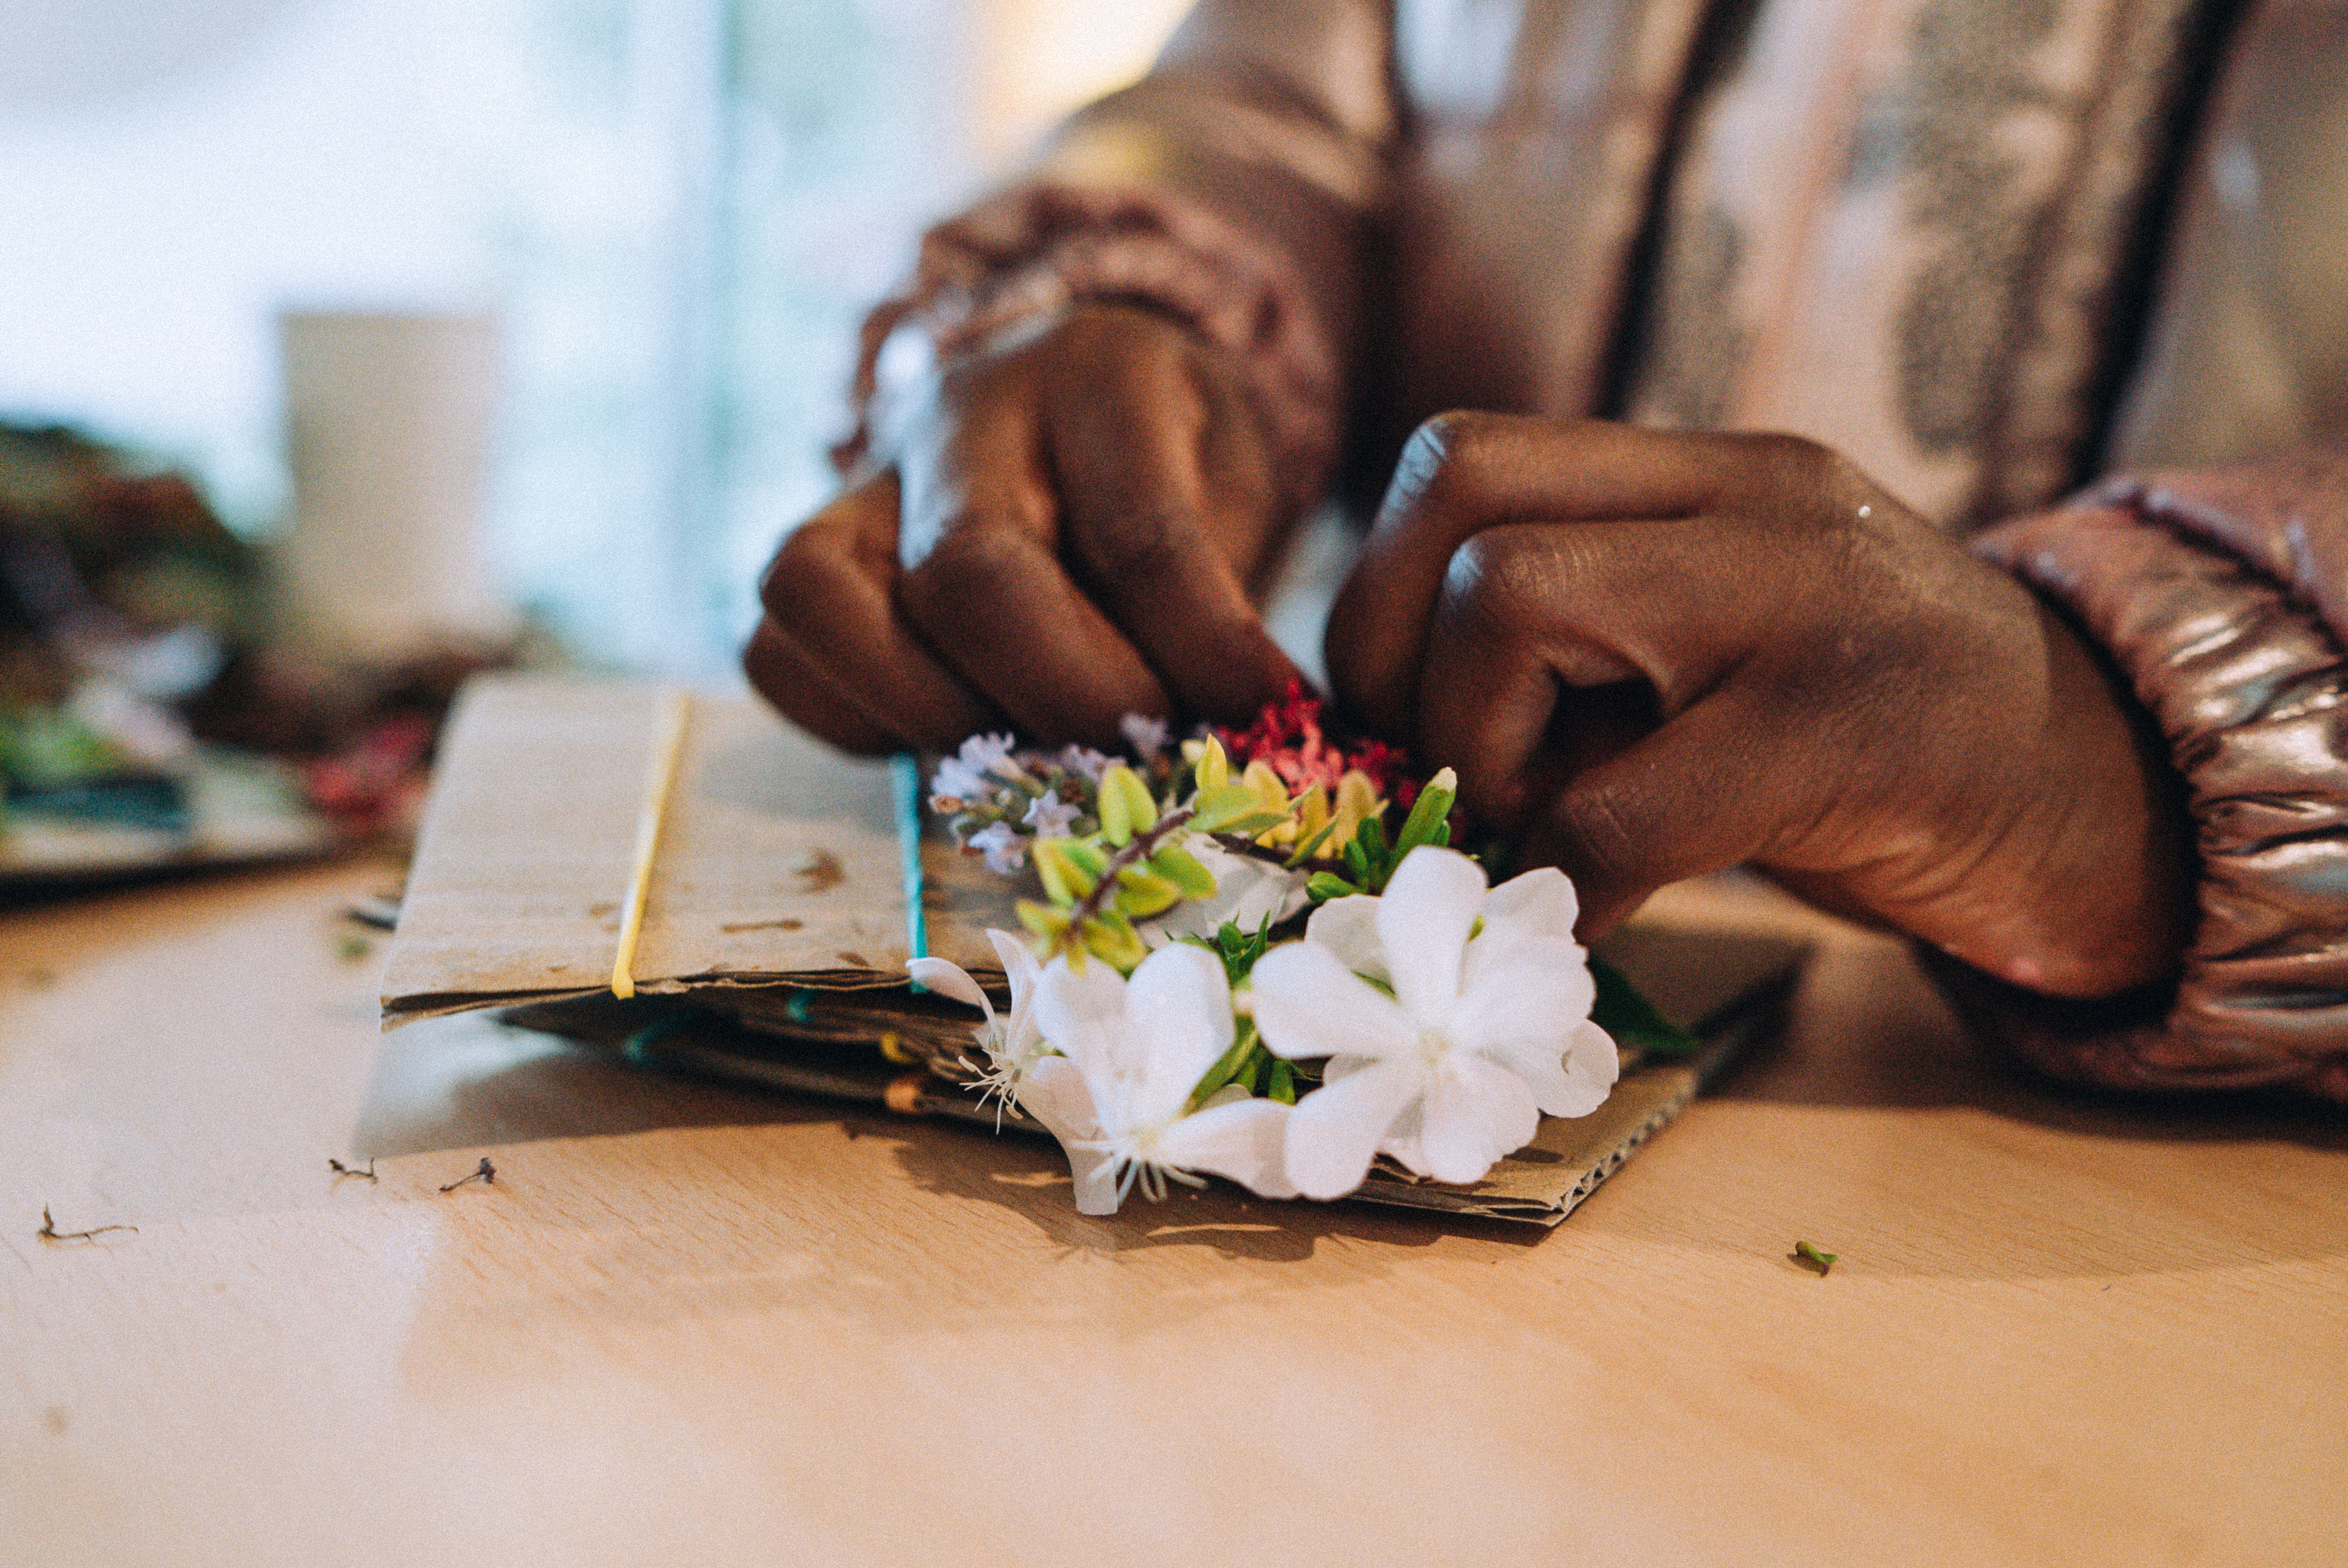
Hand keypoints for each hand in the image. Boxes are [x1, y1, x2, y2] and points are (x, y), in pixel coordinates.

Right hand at [746, 304, 1303, 753]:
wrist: (1088, 406)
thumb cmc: (1177, 472)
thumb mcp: (1237, 497)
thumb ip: (1219, 602)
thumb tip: (1238, 736)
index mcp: (1098, 374)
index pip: (1138, 532)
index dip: (1205, 651)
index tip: (1264, 717)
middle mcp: (961, 413)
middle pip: (968, 574)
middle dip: (1067, 699)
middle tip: (1141, 756)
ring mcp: (863, 481)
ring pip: (821, 597)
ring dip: (935, 716)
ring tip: (1034, 757)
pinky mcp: (807, 557)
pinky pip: (777, 652)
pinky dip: (856, 721)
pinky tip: (953, 735)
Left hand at [1325, 413, 2190, 998]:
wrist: (2108, 795)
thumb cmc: (1870, 744)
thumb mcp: (1714, 662)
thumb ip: (1576, 662)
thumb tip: (1379, 742)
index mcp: (1707, 474)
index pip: (1462, 456)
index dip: (1377, 599)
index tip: (1396, 722)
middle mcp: (1750, 497)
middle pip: (1458, 485)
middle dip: (1391, 652)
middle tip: (1442, 777)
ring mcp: (1804, 596)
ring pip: (1513, 597)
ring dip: (1472, 748)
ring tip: (1531, 830)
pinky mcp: (1849, 733)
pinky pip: (1623, 805)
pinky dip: (1569, 879)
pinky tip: (1595, 916)